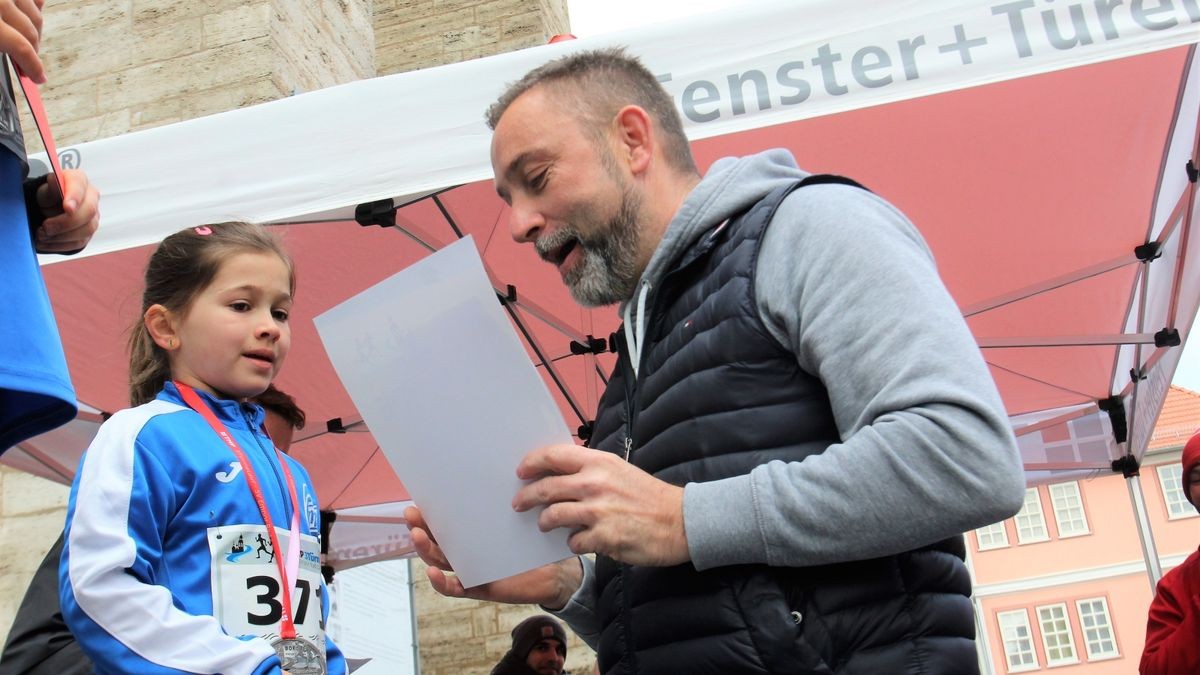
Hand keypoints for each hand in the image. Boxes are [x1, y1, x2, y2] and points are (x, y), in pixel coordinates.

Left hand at [0, 0, 43, 82]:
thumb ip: (0, 47)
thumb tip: (17, 63)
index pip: (21, 48)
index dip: (33, 67)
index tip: (38, 77)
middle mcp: (2, 3)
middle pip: (31, 33)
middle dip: (33, 50)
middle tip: (29, 61)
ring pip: (36, 15)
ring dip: (33, 30)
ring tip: (23, 37)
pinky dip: (34, 9)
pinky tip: (26, 16)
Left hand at [34, 168, 99, 253]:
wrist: (49, 207)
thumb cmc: (49, 195)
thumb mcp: (45, 188)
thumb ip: (51, 186)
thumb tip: (54, 181)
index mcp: (80, 181)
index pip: (80, 188)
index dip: (75, 198)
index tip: (67, 208)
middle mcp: (91, 198)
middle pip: (89, 212)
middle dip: (66, 223)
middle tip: (45, 227)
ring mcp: (93, 217)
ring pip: (86, 230)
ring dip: (62, 236)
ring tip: (42, 235)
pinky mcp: (88, 233)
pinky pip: (79, 242)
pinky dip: (60, 245)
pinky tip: (46, 242)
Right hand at [403, 505, 582, 608]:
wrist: (556, 572)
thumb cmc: (534, 541)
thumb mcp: (518, 517)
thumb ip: (504, 499)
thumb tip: (496, 467)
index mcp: (472, 531)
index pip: (444, 520)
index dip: (428, 511)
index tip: (417, 498)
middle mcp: (467, 549)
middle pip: (436, 539)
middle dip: (420, 526)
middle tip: (411, 514)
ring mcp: (471, 569)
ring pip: (440, 561)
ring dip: (425, 550)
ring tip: (418, 535)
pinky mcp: (480, 588)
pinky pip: (455, 588)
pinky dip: (441, 583)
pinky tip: (432, 573)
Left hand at [513, 444, 688, 566]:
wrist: (680, 522)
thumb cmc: (649, 496)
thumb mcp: (619, 471)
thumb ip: (590, 471)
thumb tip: (559, 475)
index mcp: (599, 463)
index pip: (554, 456)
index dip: (532, 463)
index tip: (521, 471)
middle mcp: (595, 484)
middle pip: (547, 487)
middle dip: (527, 497)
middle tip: (519, 503)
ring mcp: (598, 511)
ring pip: (553, 516)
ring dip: (545, 521)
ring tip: (545, 524)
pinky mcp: (604, 538)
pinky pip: (574, 541)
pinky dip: (573, 542)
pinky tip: (580, 541)